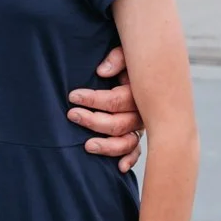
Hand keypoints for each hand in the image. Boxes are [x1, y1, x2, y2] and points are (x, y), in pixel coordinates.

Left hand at [68, 46, 143, 172]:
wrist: (148, 68)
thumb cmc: (130, 61)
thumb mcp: (127, 52)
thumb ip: (117, 59)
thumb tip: (102, 71)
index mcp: (139, 92)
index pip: (115, 100)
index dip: (93, 99)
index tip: (73, 96)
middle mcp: (142, 112)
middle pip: (119, 124)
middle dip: (93, 121)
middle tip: (72, 115)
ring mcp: (140, 127)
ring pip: (126, 142)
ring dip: (107, 146)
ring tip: (87, 146)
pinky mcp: (136, 136)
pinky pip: (136, 152)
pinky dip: (129, 160)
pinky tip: (119, 168)